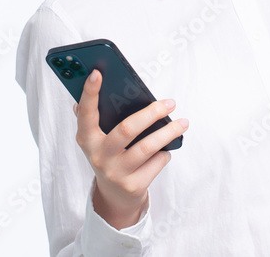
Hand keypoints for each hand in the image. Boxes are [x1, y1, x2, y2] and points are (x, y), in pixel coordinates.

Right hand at [72, 68, 188, 229]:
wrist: (114, 196)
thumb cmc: (110, 155)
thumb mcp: (98, 139)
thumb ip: (95, 115)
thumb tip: (94, 81)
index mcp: (87, 139)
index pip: (86, 113)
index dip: (89, 93)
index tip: (97, 73)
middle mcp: (98, 156)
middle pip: (127, 129)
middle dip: (152, 113)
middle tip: (170, 102)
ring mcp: (115, 173)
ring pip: (148, 147)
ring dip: (169, 132)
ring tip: (183, 123)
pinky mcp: (133, 186)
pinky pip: (157, 162)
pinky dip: (165, 153)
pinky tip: (166, 149)